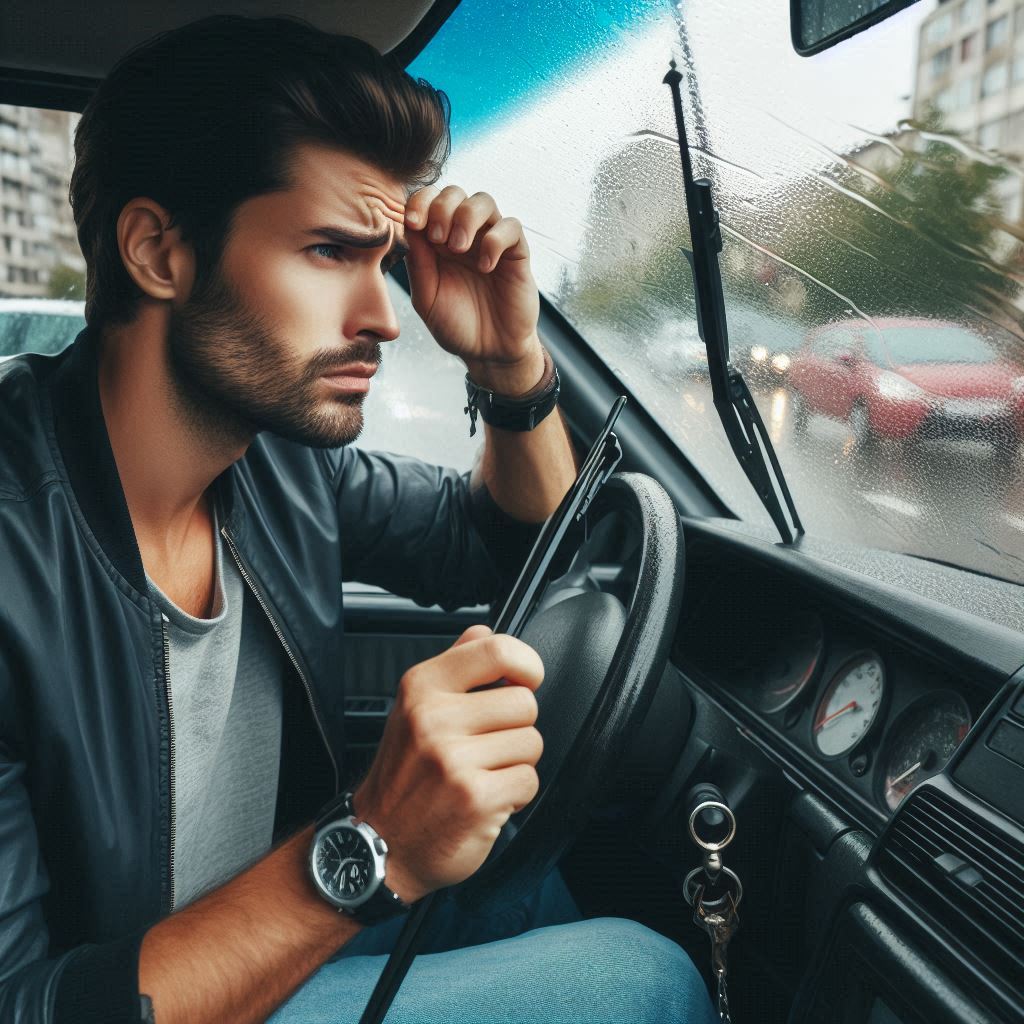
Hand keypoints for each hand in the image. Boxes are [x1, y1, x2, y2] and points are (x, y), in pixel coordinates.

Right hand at [352, 624, 543, 902]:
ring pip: (532, 743)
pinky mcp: (475, 798)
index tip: (527, 678)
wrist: (376, 845)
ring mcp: (454, 759)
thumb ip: (452, 665)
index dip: (526, 663)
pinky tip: (487, 798)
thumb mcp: (413, 709)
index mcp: (422, 688)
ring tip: (483, 773)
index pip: (495, 650)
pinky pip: (529, 780)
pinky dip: (516, 794)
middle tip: (487, 746)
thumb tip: (482, 632)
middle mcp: (434, 719)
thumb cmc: (402, 777)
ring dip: (516, 763)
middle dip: (516, 728)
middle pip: (524, 703)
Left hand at [404, 186, 543, 394]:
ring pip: (483, 201)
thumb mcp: (426, 298)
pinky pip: (511, 227)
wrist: (489, 353)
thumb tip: (409, 227)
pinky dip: (495, 239)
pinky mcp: (516, 254)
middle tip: (438, 239)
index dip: (419, 202)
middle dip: (442, 207)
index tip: (413, 222)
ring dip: (467, 217)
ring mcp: (491, 242)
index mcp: (437, 242)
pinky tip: (485, 265)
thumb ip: (418, 263)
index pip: (428, 202)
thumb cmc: (456, 326)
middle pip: (454, 193)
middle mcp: (464, 235)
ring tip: (459, 248)